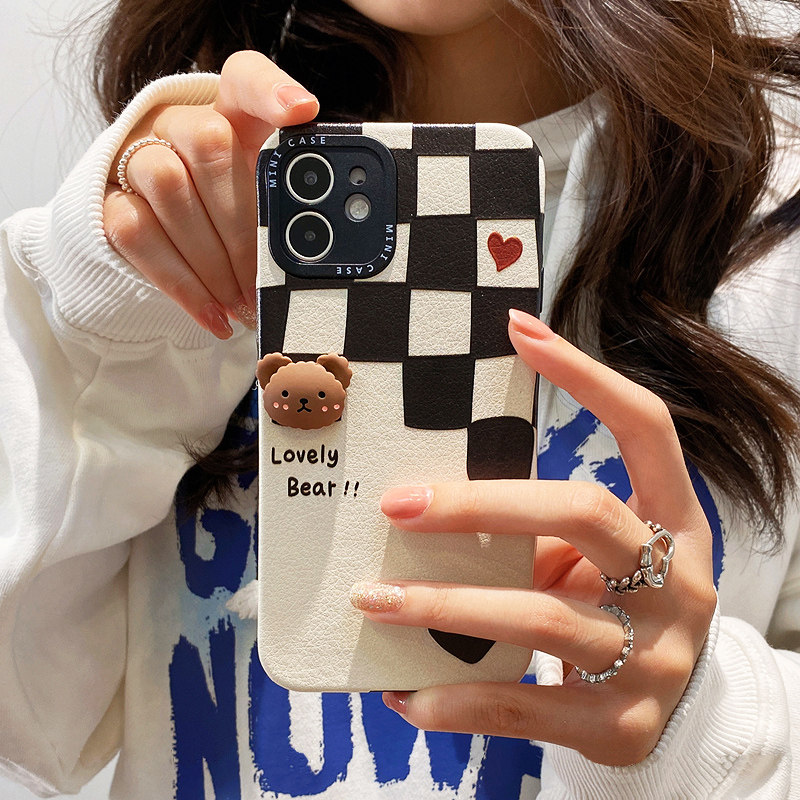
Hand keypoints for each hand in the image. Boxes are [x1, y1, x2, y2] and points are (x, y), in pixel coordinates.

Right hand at [102, 50, 318, 337]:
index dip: (271, 90)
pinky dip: (182, 285)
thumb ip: (289, 205)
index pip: (245, 78)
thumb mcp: (263, 202)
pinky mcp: (106, 200)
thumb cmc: (227, 215)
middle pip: (209, 144)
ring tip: (242, 306)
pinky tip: (214, 317)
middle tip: (263, 282)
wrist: (162, 233)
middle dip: (243, 226)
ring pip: (168, 186)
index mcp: (228, 115)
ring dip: (212, 260)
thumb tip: (320, 242)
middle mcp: (178, 123)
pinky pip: (136, 233)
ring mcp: (136, 156)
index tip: (301, 113)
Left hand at [351, 309, 716, 765]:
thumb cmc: (619, 609)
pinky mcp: (618, 726)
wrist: (679, 717)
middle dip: (479, 504)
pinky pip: (521, 706)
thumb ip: (540, 534)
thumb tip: (428, 506)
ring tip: (371, 599)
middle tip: (396, 505)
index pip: (645, 427)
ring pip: (538, 613)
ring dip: (443, 604)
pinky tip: (402, 692)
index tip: (518, 331)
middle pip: (580, 512)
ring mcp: (652, 656)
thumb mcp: (597, 563)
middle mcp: (675, 581)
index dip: (587, 377)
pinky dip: (453, 699)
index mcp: (675, 521)